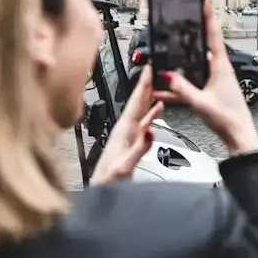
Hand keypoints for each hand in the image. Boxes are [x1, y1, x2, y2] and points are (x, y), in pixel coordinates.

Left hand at [90, 65, 163, 184]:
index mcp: (123, 131)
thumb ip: (139, 147)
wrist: (101, 190)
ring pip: (141, 110)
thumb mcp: (125, 166)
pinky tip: (157, 109)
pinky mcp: (130, 142)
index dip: (143, 85)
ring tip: (157, 83)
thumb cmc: (108, 181)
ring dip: (149, 96)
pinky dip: (151, 113)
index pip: (136, 102)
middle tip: (152, 68)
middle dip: (145, 84)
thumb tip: (151, 129)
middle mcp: (124, 129)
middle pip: (138, 101)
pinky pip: (144, 122)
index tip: (148, 68)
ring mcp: (127, 135)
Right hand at [153, 0, 257, 154]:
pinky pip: (192, 83)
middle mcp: (220, 71)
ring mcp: (216, 81)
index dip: (209, 17)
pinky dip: (180, 85)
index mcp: (221, 68)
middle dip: (189, 39)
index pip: (214, 36)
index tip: (207, 1)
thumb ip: (183, 89)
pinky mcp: (212, 92)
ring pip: (194, 67)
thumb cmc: (228, 120)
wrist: (239, 137)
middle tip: (180, 25)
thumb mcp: (201, 103)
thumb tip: (169, 76)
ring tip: (165, 61)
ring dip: (181, 66)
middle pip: (202, 48)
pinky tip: (166, 89)